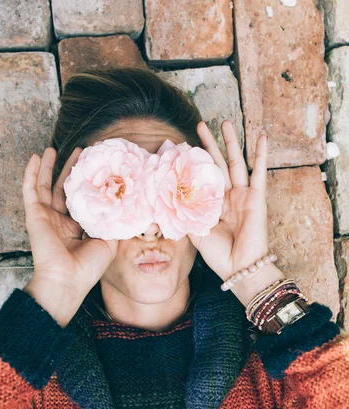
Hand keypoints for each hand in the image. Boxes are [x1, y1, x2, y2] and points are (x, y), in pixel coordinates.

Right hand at [22, 146, 118, 298]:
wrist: (67, 280)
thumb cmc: (88, 267)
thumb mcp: (109, 242)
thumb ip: (113, 222)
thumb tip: (124, 204)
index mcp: (77, 228)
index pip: (83, 200)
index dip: (89, 184)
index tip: (99, 168)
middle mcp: (61, 221)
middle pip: (64, 189)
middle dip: (72, 170)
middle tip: (81, 152)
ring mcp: (46, 217)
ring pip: (45, 186)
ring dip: (49, 167)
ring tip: (53, 149)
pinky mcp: (35, 215)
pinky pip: (30, 189)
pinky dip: (31, 173)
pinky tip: (36, 157)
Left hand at [188, 120, 268, 282]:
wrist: (238, 267)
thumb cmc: (217, 254)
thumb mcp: (195, 232)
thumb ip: (185, 214)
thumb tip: (165, 198)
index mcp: (212, 205)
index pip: (202, 178)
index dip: (193, 163)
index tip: (183, 146)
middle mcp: (227, 197)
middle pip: (217, 164)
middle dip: (209, 144)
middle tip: (201, 124)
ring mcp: (242, 195)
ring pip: (236, 162)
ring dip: (231, 142)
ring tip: (225, 122)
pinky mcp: (256, 197)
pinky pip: (259, 172)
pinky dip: (261, 154)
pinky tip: (261, 136)